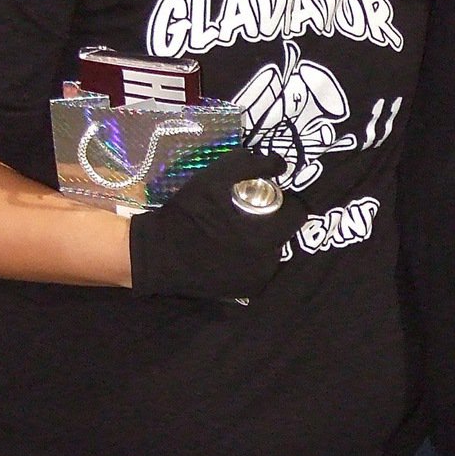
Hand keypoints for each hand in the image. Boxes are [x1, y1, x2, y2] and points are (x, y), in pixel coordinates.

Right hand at [128, 148, 307, 299]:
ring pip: (274, 251)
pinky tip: (232, 249)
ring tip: (239, 231)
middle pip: (286, 233)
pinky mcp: (243, 292)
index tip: (268, 197)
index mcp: (266, 236)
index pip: (298, 214)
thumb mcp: (217, 176)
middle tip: (251, 213)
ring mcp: (256, 281)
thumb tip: (282, 164)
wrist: (156, 253)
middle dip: (274, 221)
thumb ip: (254, 165)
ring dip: (264, 240)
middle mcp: (267, 264)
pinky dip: (252, 258)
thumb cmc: (189, 212)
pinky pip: (260, 268)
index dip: (286, 201)